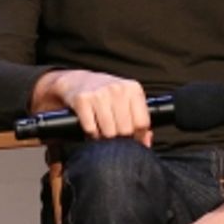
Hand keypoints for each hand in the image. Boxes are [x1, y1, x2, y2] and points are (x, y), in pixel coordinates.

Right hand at [35, 70, 151, 144]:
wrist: (77, 81)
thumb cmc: (105, 94)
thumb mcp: (127, 101)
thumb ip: (139, 120)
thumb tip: (146, 142)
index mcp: (133, 89)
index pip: (142, 123)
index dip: (137, 135)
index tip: (131, 136)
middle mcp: (117, 89)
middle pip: (126, 130)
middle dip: (120, 137)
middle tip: (114, 133)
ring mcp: (99, 94)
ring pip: (109, 132)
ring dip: (104, 137)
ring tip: (102, 131)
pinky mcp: (82, 100)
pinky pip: (91, 129)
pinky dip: (91, 134)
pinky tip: (92, 126)